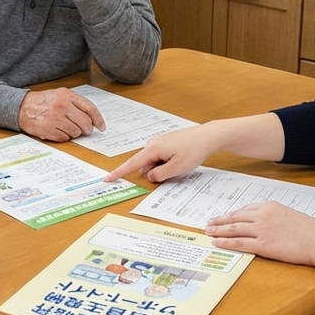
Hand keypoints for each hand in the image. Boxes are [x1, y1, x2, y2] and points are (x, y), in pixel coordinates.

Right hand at [19, 88, 104, 141]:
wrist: (22, 107)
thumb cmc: (43, 101)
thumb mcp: (60, 95)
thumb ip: (77, 104)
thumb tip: (93, 119)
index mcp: (66, 95)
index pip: (90, 108)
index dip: (98, 119)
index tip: (101, 127)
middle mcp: (61, 106)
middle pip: (85, 123)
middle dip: (87, 129)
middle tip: (85, 130)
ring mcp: (55, 119)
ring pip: (76, 132)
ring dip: (75, 132)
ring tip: (66, 126)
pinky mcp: (49, 130)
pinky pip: (65, 138)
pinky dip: (64, 136)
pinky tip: (58, 130)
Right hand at [104, 125, 220, 182]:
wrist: (208, 136)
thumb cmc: (194, 150)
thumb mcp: (176, 168)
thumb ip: (159, 175)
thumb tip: (149, 176)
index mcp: (153, 149)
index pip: (132, 164)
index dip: (119, 173)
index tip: (107, 178)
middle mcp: (153, 143)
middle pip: (146, 165)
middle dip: (156, 173)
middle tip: (176, 170)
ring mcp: (160, 142)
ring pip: (155, 162)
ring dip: (164, 168)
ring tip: (181, 163)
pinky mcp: (166, 142)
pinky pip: (161, 157)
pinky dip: (168, 163)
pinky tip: (181, 159)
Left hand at [205, 201, 314, 265]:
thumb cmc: (310, 230)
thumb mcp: (289, 215)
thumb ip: (273, 216)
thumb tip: (262, 221)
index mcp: (269, 206)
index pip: (244, 209)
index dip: (231, 214)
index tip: (223, 217)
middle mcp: (262, 215)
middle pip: (234, 218)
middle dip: (219, 221)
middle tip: (209, 223)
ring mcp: (261, 230)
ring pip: (233, 229)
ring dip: (218, 230)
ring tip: (208, 232)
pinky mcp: (263, 244)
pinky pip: (239, 243)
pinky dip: (225, 242)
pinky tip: (217, 242)